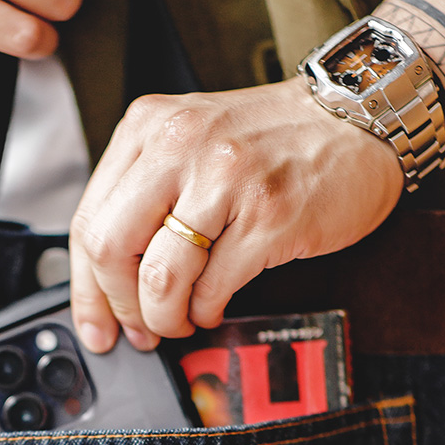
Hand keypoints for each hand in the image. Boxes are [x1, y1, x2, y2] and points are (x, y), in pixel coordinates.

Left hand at [69, 77, 403, 350]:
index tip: (94, 321)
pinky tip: (212, 306)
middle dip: (120, 305)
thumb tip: (110, 276)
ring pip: (159, 275)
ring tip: (179, 320)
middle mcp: (181, 147)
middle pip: (111, 248)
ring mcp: (226, 181)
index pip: (89, 219)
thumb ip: (147, 193)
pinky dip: (205, 311)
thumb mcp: (194, 141)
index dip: (86, 286)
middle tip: (139, 326)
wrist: (359, 118)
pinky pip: (213, 287)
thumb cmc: (278, 137)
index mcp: (151, 128)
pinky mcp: (269, 216)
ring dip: (164, 317)